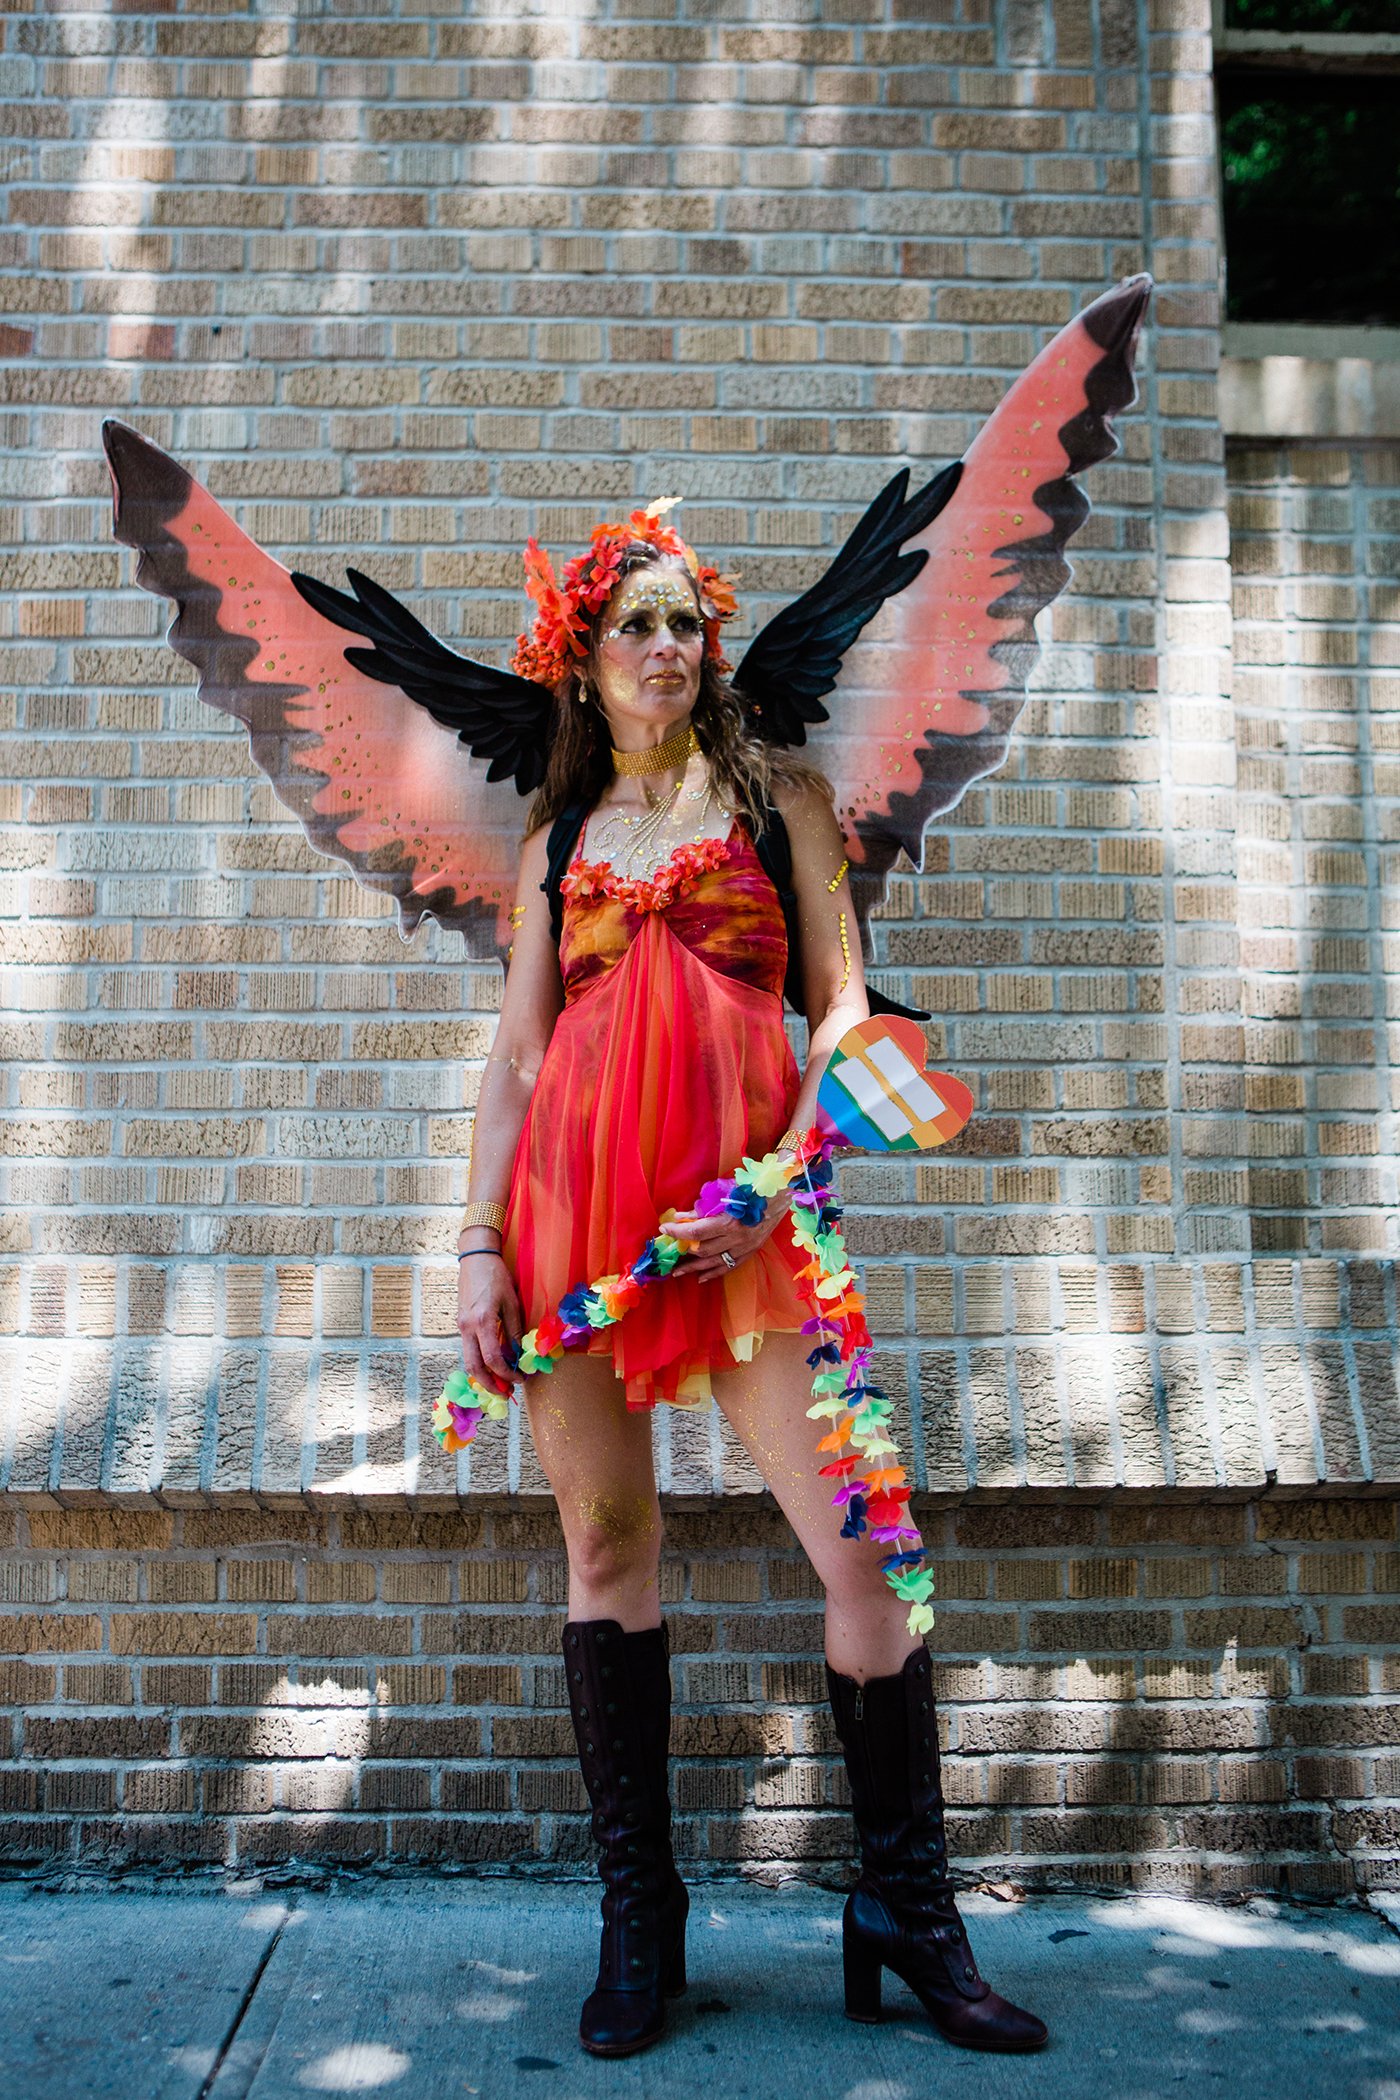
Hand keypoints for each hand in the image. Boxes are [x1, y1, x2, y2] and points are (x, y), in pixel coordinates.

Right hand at [457, 1253, 521, 1397]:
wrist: (475, 1259)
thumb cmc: (496, 1277)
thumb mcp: (512, 1303)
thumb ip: (514, 1331)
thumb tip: (518, 1355)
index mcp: (482, 1321)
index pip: (492, 1359)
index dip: (506, 1374)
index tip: (520, 1380)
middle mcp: (467, 1327)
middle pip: (473, 1367)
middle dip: (489, 1384)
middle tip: (505, 1393)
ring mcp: (461, 1326)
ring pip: (468, 1360)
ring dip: (483, 1376)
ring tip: (500, 1383)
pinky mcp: (461, 1324)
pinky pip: (468, 1349)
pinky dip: (479, 1362)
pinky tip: (492, 1365)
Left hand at [667, 1186, 792, 1283]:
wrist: (781, 1197)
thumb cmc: (752, 1190)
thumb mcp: (726, 1195)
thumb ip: (704, 1208)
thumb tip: (683, 1216)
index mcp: (729, 1222)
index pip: (697, 1231)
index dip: (679, 1231)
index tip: (665, 1228)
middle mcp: (737, 1239)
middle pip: (703, 1250)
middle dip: (684, 1251)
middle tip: (670, 1251)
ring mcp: (745, 1248)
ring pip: (714, 1263)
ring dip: (694, 1267)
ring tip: (678, 1272)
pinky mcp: (751, 1252)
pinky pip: (729, 1267)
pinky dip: (714, 1273)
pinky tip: (701, 1277)